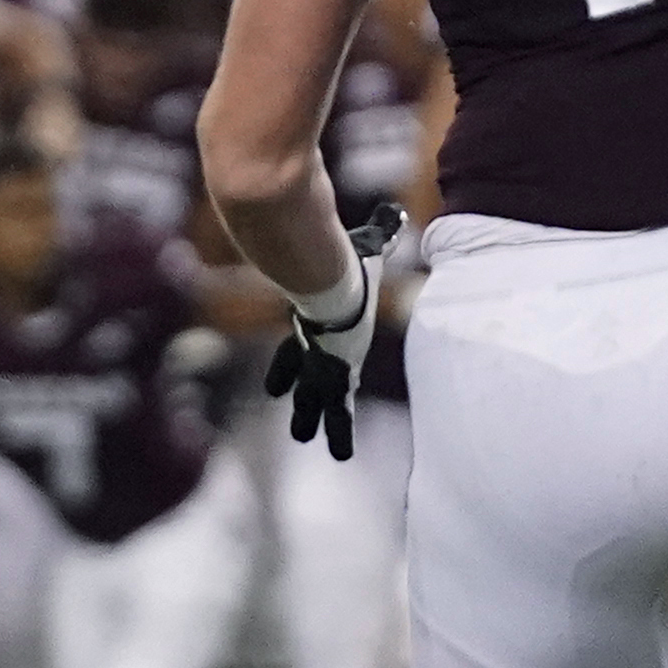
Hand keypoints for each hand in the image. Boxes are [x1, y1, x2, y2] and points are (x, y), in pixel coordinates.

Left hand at [264, 201, 405, 459]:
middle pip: (302, 377)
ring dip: (313, 422)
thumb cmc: (349, 265)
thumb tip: (390, 213)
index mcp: (315, 325)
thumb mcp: (366, 248)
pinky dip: (342, 433)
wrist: (332, 285)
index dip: (288, 366)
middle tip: (290, 418)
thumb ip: (378, 232)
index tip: (277, 384)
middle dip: (298, 396)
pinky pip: (341, 413)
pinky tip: (343, 455)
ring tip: (305, 441)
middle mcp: (315, 348)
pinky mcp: (336, 378)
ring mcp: (322, 366)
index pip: (297, 350)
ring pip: (316, 401)